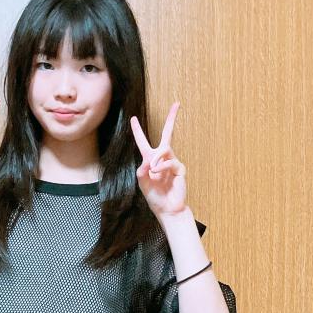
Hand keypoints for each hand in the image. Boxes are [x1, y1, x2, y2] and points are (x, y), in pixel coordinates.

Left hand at [130, 101, 187, 217]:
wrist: (168, 208)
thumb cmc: (155, 197)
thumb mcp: (143, 184)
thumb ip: (141, 172)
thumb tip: (148, 161)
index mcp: (149, 160)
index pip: (143, 142)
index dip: (137, 131)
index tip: (133, 118)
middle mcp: (161, 158)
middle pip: (167, 134)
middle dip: (171, 118)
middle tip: (177, 103)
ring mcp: (172, 162)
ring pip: (164, 149)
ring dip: (157, 159)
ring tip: (153, 171)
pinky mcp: (180, 168)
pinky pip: (170, 162)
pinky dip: (163, 168)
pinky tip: (158, 174)